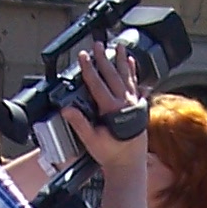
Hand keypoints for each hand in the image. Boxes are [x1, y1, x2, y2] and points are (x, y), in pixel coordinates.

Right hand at [60, 45, 148, 168]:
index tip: (83, 55)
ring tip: (119, 46)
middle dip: (104, 58)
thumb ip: (79, 123)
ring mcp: (134, 103)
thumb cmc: (111, 153)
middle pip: (113, 75)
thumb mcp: (91, 140)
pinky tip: (131, 63)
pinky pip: (136, 84)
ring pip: (127, 77)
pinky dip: (134, 72)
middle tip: (98, 44)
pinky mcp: (139, 106)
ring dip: (122, 60)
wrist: (129, 163)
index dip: (89, 68)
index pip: (97, 83)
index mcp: (112, 110)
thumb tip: (67, 110)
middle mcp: (126, 103)